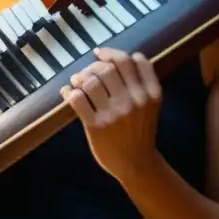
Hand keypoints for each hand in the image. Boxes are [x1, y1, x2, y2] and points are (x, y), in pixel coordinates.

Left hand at [60, 47, 161, 181]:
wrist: (137, 165)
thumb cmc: (140, 131)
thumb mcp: (150, 105)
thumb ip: (140, 82)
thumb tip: (111, 58)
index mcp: (150, 93)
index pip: (133, 61)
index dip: (113, 53)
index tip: (101, 54)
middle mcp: (134, 101)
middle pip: (109, 67)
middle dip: (94, 65)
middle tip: (88, 70)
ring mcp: (115, 113)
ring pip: (92, 80)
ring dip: (80, 77)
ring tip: (77, 81)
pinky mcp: (96, 125)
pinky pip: (77, 98)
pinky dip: (69, 92)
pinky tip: (68, 92)